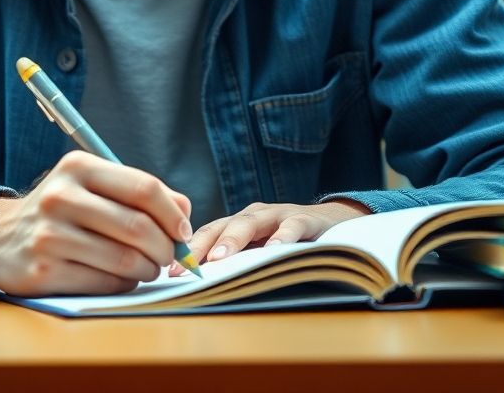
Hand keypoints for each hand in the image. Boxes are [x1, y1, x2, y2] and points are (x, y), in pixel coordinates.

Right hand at [0, 150, 191, 296]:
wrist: (0, 238)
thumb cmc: (62, 210)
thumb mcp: (92, 186)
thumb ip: (138, 192)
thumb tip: (184, 211)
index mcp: (79, 167)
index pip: (143, 188)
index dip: (172, 213)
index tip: (183, 230)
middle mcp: (61, 196)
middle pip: (137, 226)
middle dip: (164, 246)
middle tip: (169, 255)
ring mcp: (50, 235)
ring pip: (125, 259)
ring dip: (147, 269)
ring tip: (146, 267)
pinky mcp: (44, 272)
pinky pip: (104, 283)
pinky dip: (124, 284)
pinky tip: (121, 278)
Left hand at [168, 198, 370, 275]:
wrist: (333, 222)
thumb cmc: (288, 242)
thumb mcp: (260, 250)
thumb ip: (237, 262)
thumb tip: (204, 288)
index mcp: (238, 224)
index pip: (207, 233)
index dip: (188, 251)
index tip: (170, 272)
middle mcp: (253, 215)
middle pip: (222, 226)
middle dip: (202, 246)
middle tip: (187, 265)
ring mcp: (278, 215)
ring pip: (251, 223)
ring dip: (233, 239)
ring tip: (220, 258)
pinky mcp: (305, 219)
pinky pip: (292, 227)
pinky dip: (282, 237)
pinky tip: (274, 251)